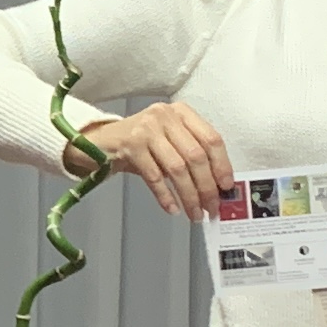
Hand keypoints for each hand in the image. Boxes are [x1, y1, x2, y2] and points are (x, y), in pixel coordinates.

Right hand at [65, 100, 233, 218]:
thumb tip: (216, 188)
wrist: (100, 143)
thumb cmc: (139, 145)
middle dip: (207, 187)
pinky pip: (154, 176)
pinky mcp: (130, 145)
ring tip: (195, 213)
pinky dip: (165, 196)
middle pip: (196, 156)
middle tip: (212, 208)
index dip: (222, 165)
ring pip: (177, 168)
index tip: (226, 187)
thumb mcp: (168, 142)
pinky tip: (172, 208)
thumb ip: (191, 155)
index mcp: (181, 113)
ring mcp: (146, 129)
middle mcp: (165, 116)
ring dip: (189, 196)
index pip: (211, 139)